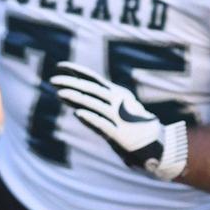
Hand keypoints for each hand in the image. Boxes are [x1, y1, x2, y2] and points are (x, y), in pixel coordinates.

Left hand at [50, 61, 187, 180]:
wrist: (155, 143)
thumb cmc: (131, 126)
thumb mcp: (113, 112)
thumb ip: (94, 107)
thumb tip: (72, 103)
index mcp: (116, 93)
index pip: (93, 79)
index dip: (77, 71)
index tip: (60, 66)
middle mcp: (117, 101)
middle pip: (91, 89)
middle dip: (71, 83)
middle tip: (53, 79)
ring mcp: (118, 116)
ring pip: (94, 104)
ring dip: (77, 98)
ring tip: (60, 93)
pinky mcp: (119, 133)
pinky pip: (102, 124)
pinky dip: (91, 118)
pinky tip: (78, 113)